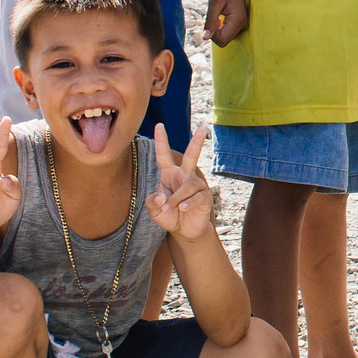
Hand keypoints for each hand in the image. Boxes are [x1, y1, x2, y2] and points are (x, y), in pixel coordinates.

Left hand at [145, 125, 215, 240]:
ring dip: (176, 198)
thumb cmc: (168, 216)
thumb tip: (160, 197)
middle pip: (191, 156)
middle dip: (197, 142)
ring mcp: (196, 185)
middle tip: (203, 129)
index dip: (161, 141)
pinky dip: (188, 203)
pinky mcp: (205, 197)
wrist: (184, 231)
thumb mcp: (154, 211)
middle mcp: (184, 175)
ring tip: (170, 208)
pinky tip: (182, 209)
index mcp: (169, 174)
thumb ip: (152, 203)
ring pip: (188, 185)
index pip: (164, 155)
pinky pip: (197, 196)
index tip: (159, 125)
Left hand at [205, 0, 246, 44]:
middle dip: (213, 32)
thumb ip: (210, 22)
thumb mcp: (214, 4)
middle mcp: (242, 24)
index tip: (206, 20)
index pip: (222, 41)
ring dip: (216, 29)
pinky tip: (218, 16)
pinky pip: (227, 31)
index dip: (211, 34)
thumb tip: (205, 38)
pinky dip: (220, 26)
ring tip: (214, 14)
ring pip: (225, 36)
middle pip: (224, 41)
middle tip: (208, 17)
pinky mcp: (239, 20)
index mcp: (238, 20)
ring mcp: (242, 22)